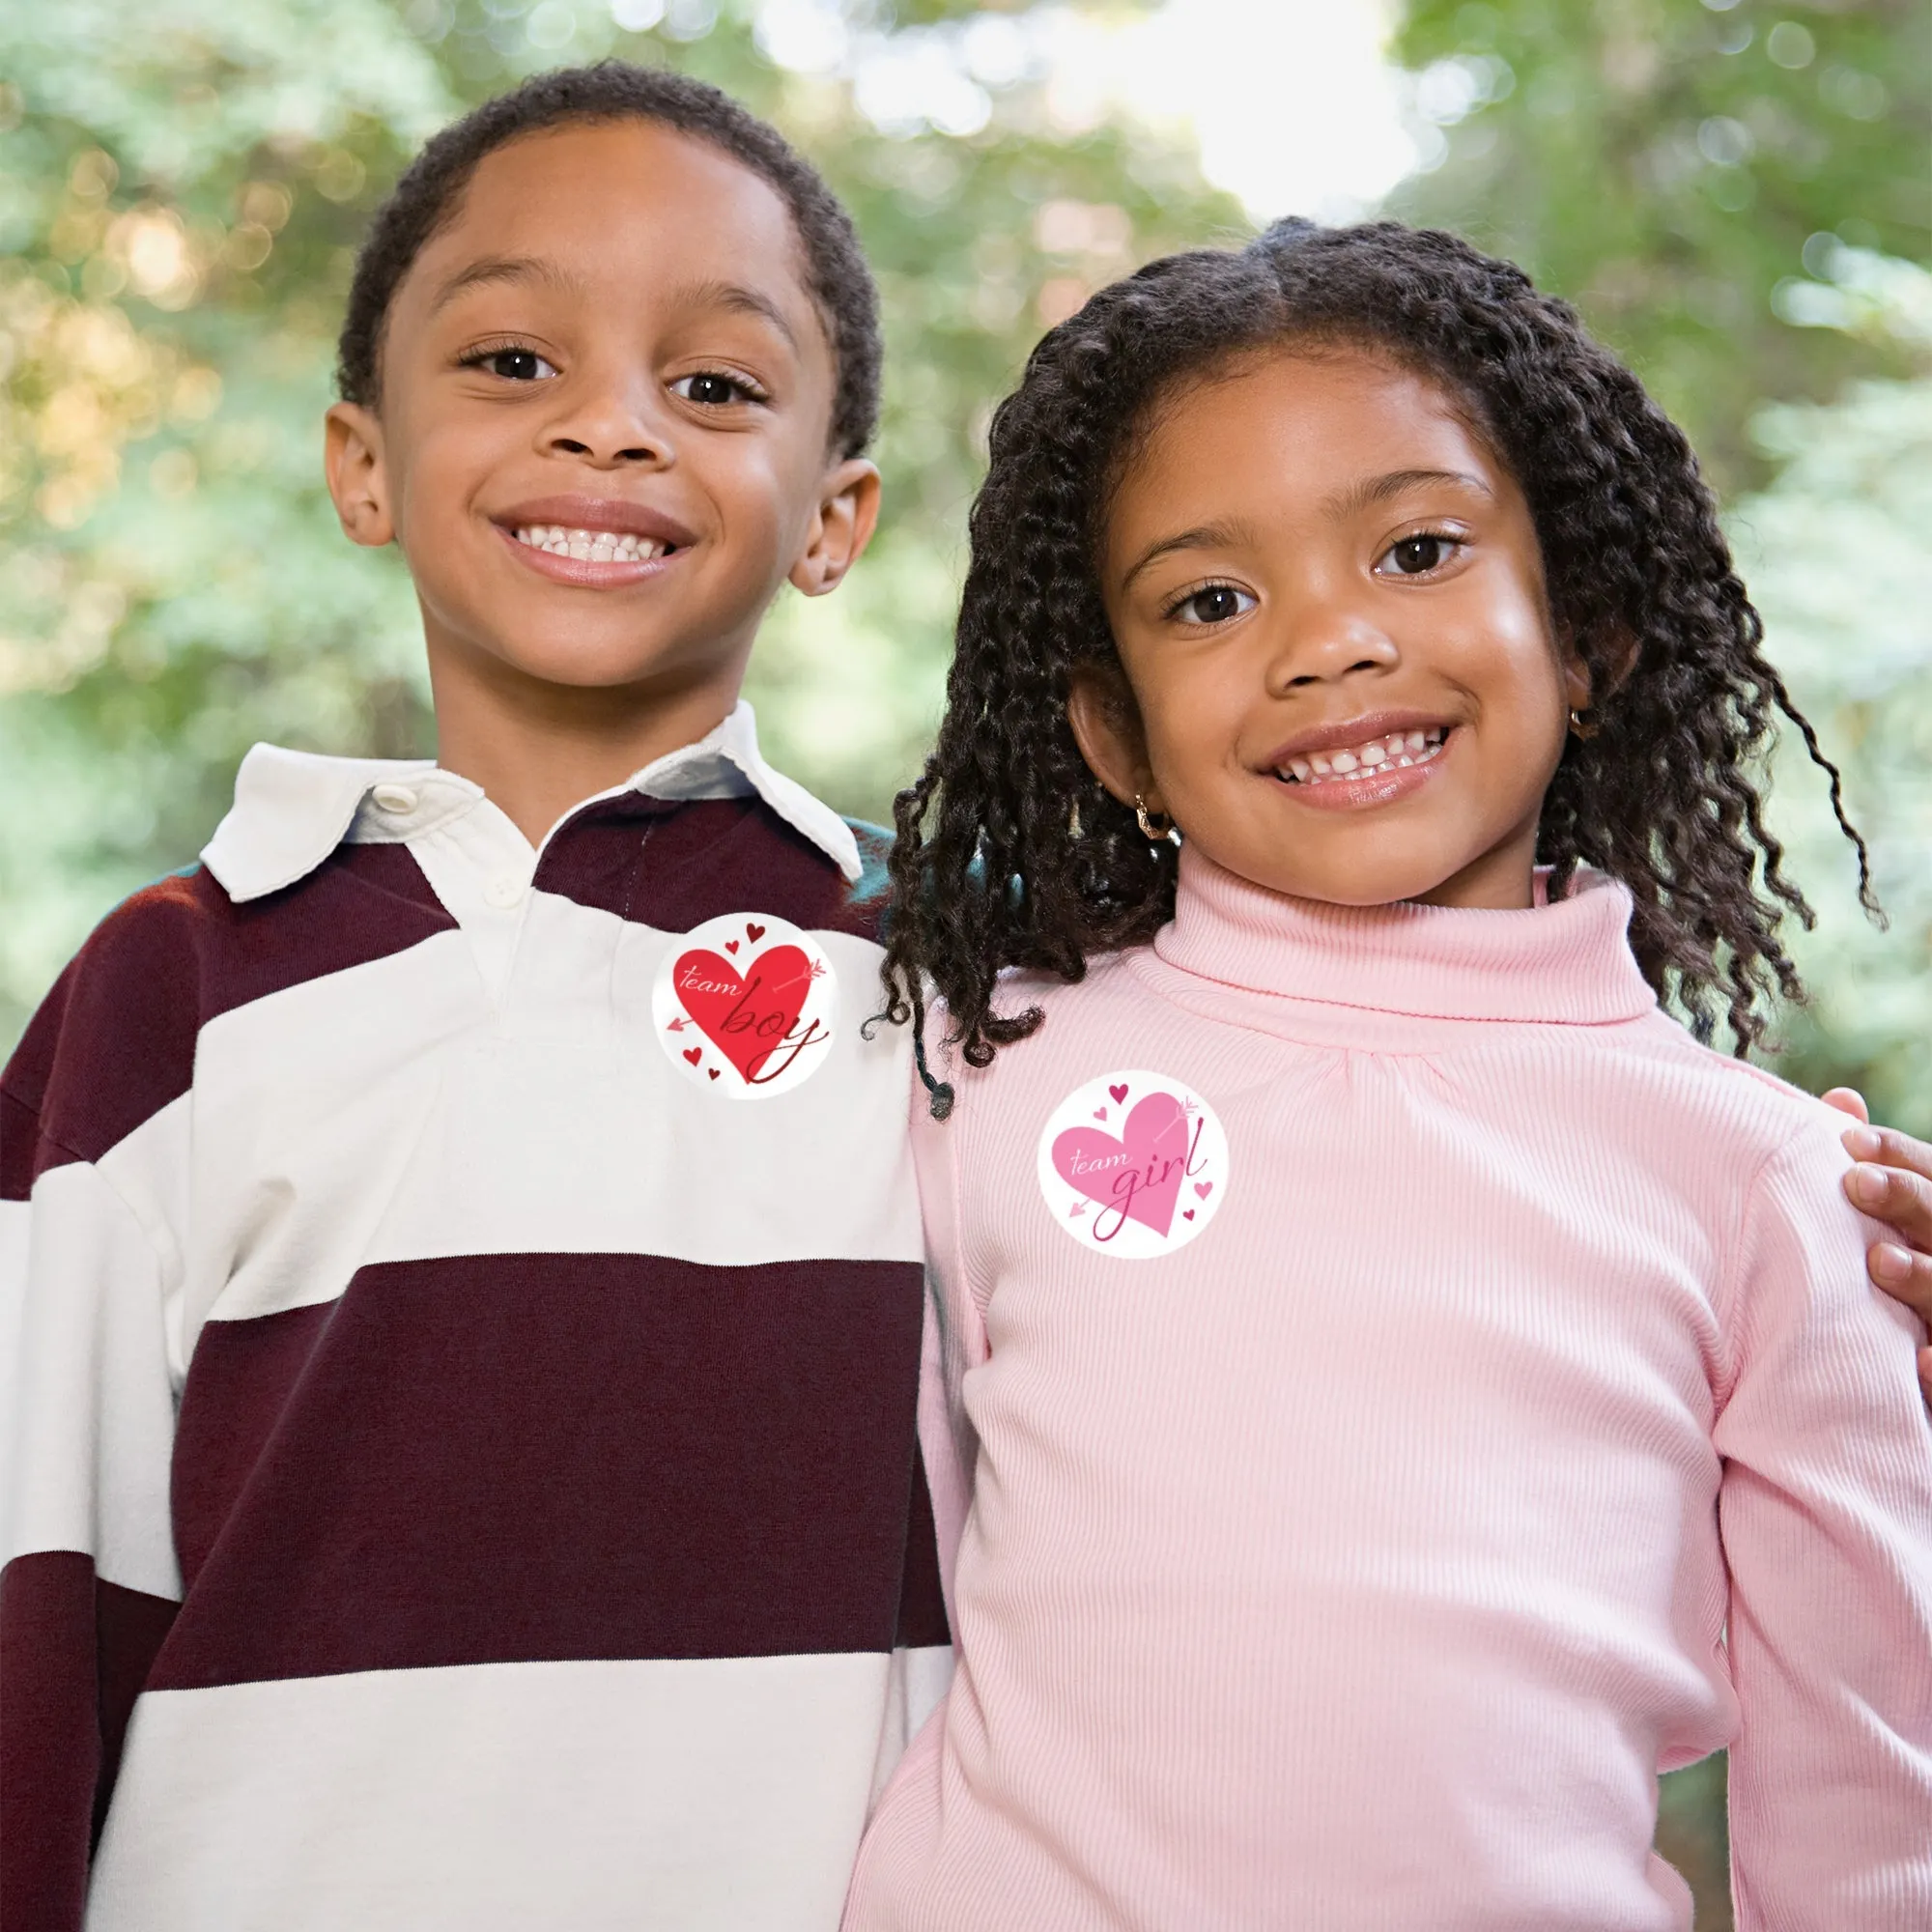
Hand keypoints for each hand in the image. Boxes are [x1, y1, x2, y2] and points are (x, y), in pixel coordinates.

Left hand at [1822, 1089, 1931, 1399]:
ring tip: (1880, 1260)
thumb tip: (1841, 1102)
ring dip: (1926, 1279)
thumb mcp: (1888, 1224)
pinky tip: (1921, 1360)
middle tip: (1856, 1183)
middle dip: (1911, 1202)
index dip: (1902, 1157)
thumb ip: (1871, 1170)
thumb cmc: (1890, 1282)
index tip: (1849, 1140)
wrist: (1906, 1369)